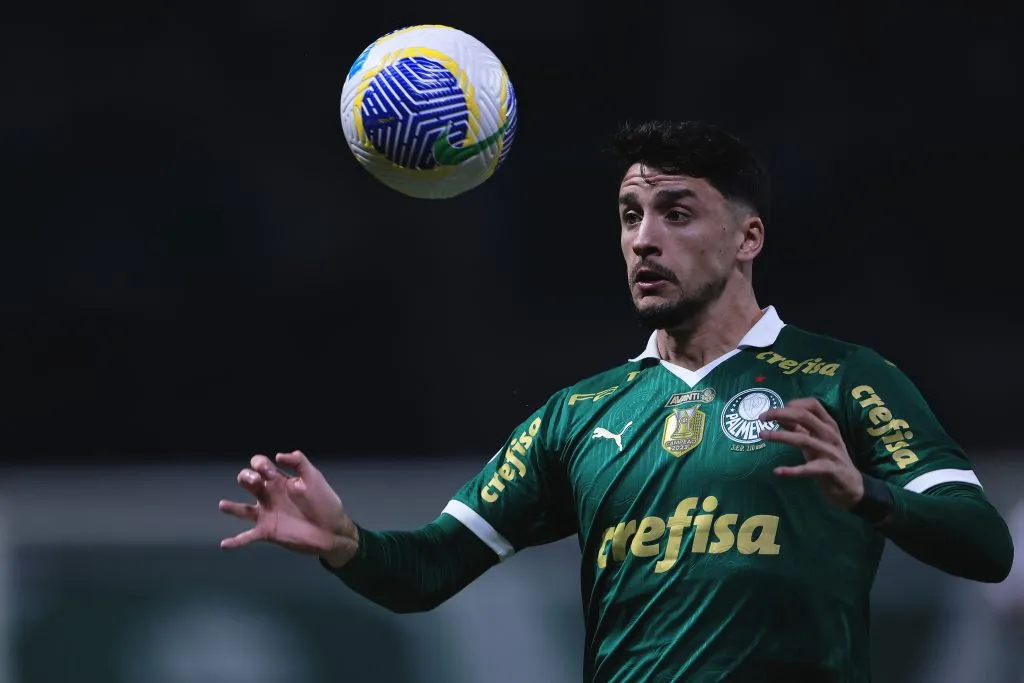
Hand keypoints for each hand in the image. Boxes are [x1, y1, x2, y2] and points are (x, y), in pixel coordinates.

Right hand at [219, 450, 358, 567]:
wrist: (333, 530)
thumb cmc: (324, 502)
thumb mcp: (314, 478)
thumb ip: (299, 463)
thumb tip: (279, 455)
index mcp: (280, 480)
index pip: (260, 465)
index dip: (260, 464)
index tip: (271, 472)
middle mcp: (269, 495)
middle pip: (247, 482)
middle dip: (246, 477)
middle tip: (255, 482)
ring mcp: (266, 514)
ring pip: (242, 509)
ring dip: (231, 507)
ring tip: (223, 505)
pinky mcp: (267, 532)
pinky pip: (247, 537)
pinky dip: (235, 541)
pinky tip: (224, 544)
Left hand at [758, 398, 864, 508]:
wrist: (852, 486)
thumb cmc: (829, 458)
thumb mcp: (815, 440)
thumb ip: (799, 428)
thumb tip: (778, 417)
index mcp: (828, 424)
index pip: (813, 405)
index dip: (793, 403)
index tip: (776, 409)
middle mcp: (830, 434)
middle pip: (804, 416)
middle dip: (780, 414)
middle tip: (761, 417)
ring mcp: (831, 452)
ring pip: (803, 439)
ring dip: (780, 436)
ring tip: (763, 435)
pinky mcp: (829, 470)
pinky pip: (808, 469)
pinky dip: (792, 470)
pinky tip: (778, 471)